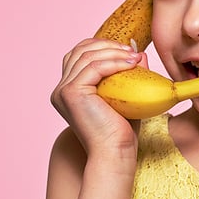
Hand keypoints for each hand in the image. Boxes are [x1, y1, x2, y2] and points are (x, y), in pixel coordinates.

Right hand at [51, 38, 148, 156]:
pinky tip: (130, 64)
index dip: (101, 46)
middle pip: (80, 51)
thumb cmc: (121, 131)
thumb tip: (138, 51)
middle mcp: (61, 89)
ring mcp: (63, 91)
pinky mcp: (70, 93)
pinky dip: (113, 62)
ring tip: (134, 57)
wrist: (115, 153)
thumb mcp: (124, 95)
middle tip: (132, 51)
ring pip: (87, 56)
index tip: (127, 50)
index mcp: (68, 90)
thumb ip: (127, 73)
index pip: (79, 55)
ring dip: (113, 52)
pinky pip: (94, 67)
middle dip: (107, 45)